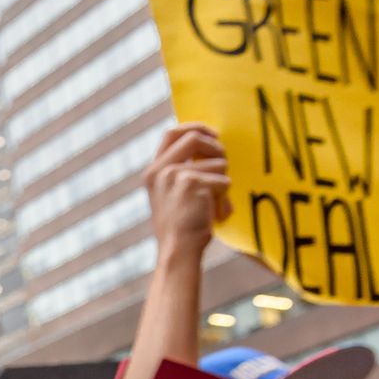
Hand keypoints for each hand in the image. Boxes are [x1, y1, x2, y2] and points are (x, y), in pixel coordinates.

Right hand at [144, 122, 231, 254]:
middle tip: (223, 164)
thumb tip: (212, 145)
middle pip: (194, 137)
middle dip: (216, 148)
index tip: (213, 135)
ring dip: (223, 182)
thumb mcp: (173, 194)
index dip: (195, 127)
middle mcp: (159, 170)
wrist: (177, 251)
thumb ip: (182, 171)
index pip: (171, 133)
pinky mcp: (191, 183)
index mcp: (153, 172)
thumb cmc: (181, 227)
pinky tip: (214, 213)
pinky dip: (224, 198)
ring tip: (213, 203)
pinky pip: (223, 181)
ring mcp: (173, 175)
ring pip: (217, 163)